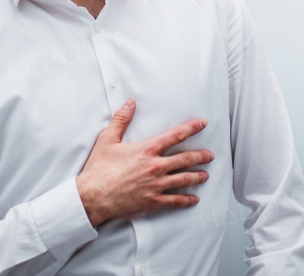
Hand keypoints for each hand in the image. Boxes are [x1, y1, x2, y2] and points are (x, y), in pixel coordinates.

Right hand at [75, 98, 213, 226]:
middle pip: (185, 159)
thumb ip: (121, 119)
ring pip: (184, 179)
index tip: (202, 124)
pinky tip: (194, 199)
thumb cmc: (99, 169)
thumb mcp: (107, 139)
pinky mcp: (153, 201)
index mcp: (147, 149)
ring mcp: (156, 185)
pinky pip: (175, 200)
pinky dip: (187, 199)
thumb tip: (130, 102)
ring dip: (197, 176)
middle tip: (210, 155)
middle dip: (200, 156)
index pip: (175, 135)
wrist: (92, 196)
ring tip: (206, 175)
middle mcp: (156, 166)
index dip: (191, 128)